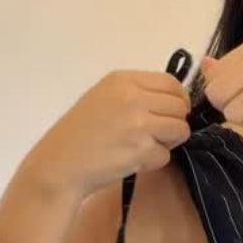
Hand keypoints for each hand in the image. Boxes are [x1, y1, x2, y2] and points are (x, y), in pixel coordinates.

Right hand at [28, 68, 191, 198]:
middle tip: (157, 135)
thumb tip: (173, 101)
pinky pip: (166, 155)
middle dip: (175, 123)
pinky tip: (133, 160)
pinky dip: (154, 161)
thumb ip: (137, 94)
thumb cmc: (81, 133)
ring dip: (168, 143)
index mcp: (123, 80)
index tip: (171, 114)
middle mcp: (133, 97)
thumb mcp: (105, 97)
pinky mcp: (142, 149)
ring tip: (145, 147)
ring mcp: (139, 123)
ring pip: (180, 130)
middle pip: (180, 107)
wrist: (62, 162)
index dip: (178, 101)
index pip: (172, 83)